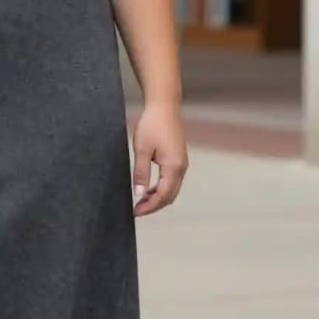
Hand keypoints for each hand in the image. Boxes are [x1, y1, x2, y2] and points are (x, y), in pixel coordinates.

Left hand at [131, 100, 187, 216]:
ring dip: (158, 198)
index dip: (149, 207)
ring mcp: (182, 163)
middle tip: (137, 210)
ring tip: (141, 201)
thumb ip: (141, 174)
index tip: (136, 212)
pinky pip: (173, 180)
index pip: (163, 196)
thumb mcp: (141, 150)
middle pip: (170, 196)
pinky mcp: (179, 158)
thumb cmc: (152, 124)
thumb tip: (139, 194)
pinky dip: (162, 188)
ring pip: (172, 189)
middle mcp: (181, 167)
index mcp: (174, 167)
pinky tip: (150, 188)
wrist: (164, 106)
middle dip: (154, 206)